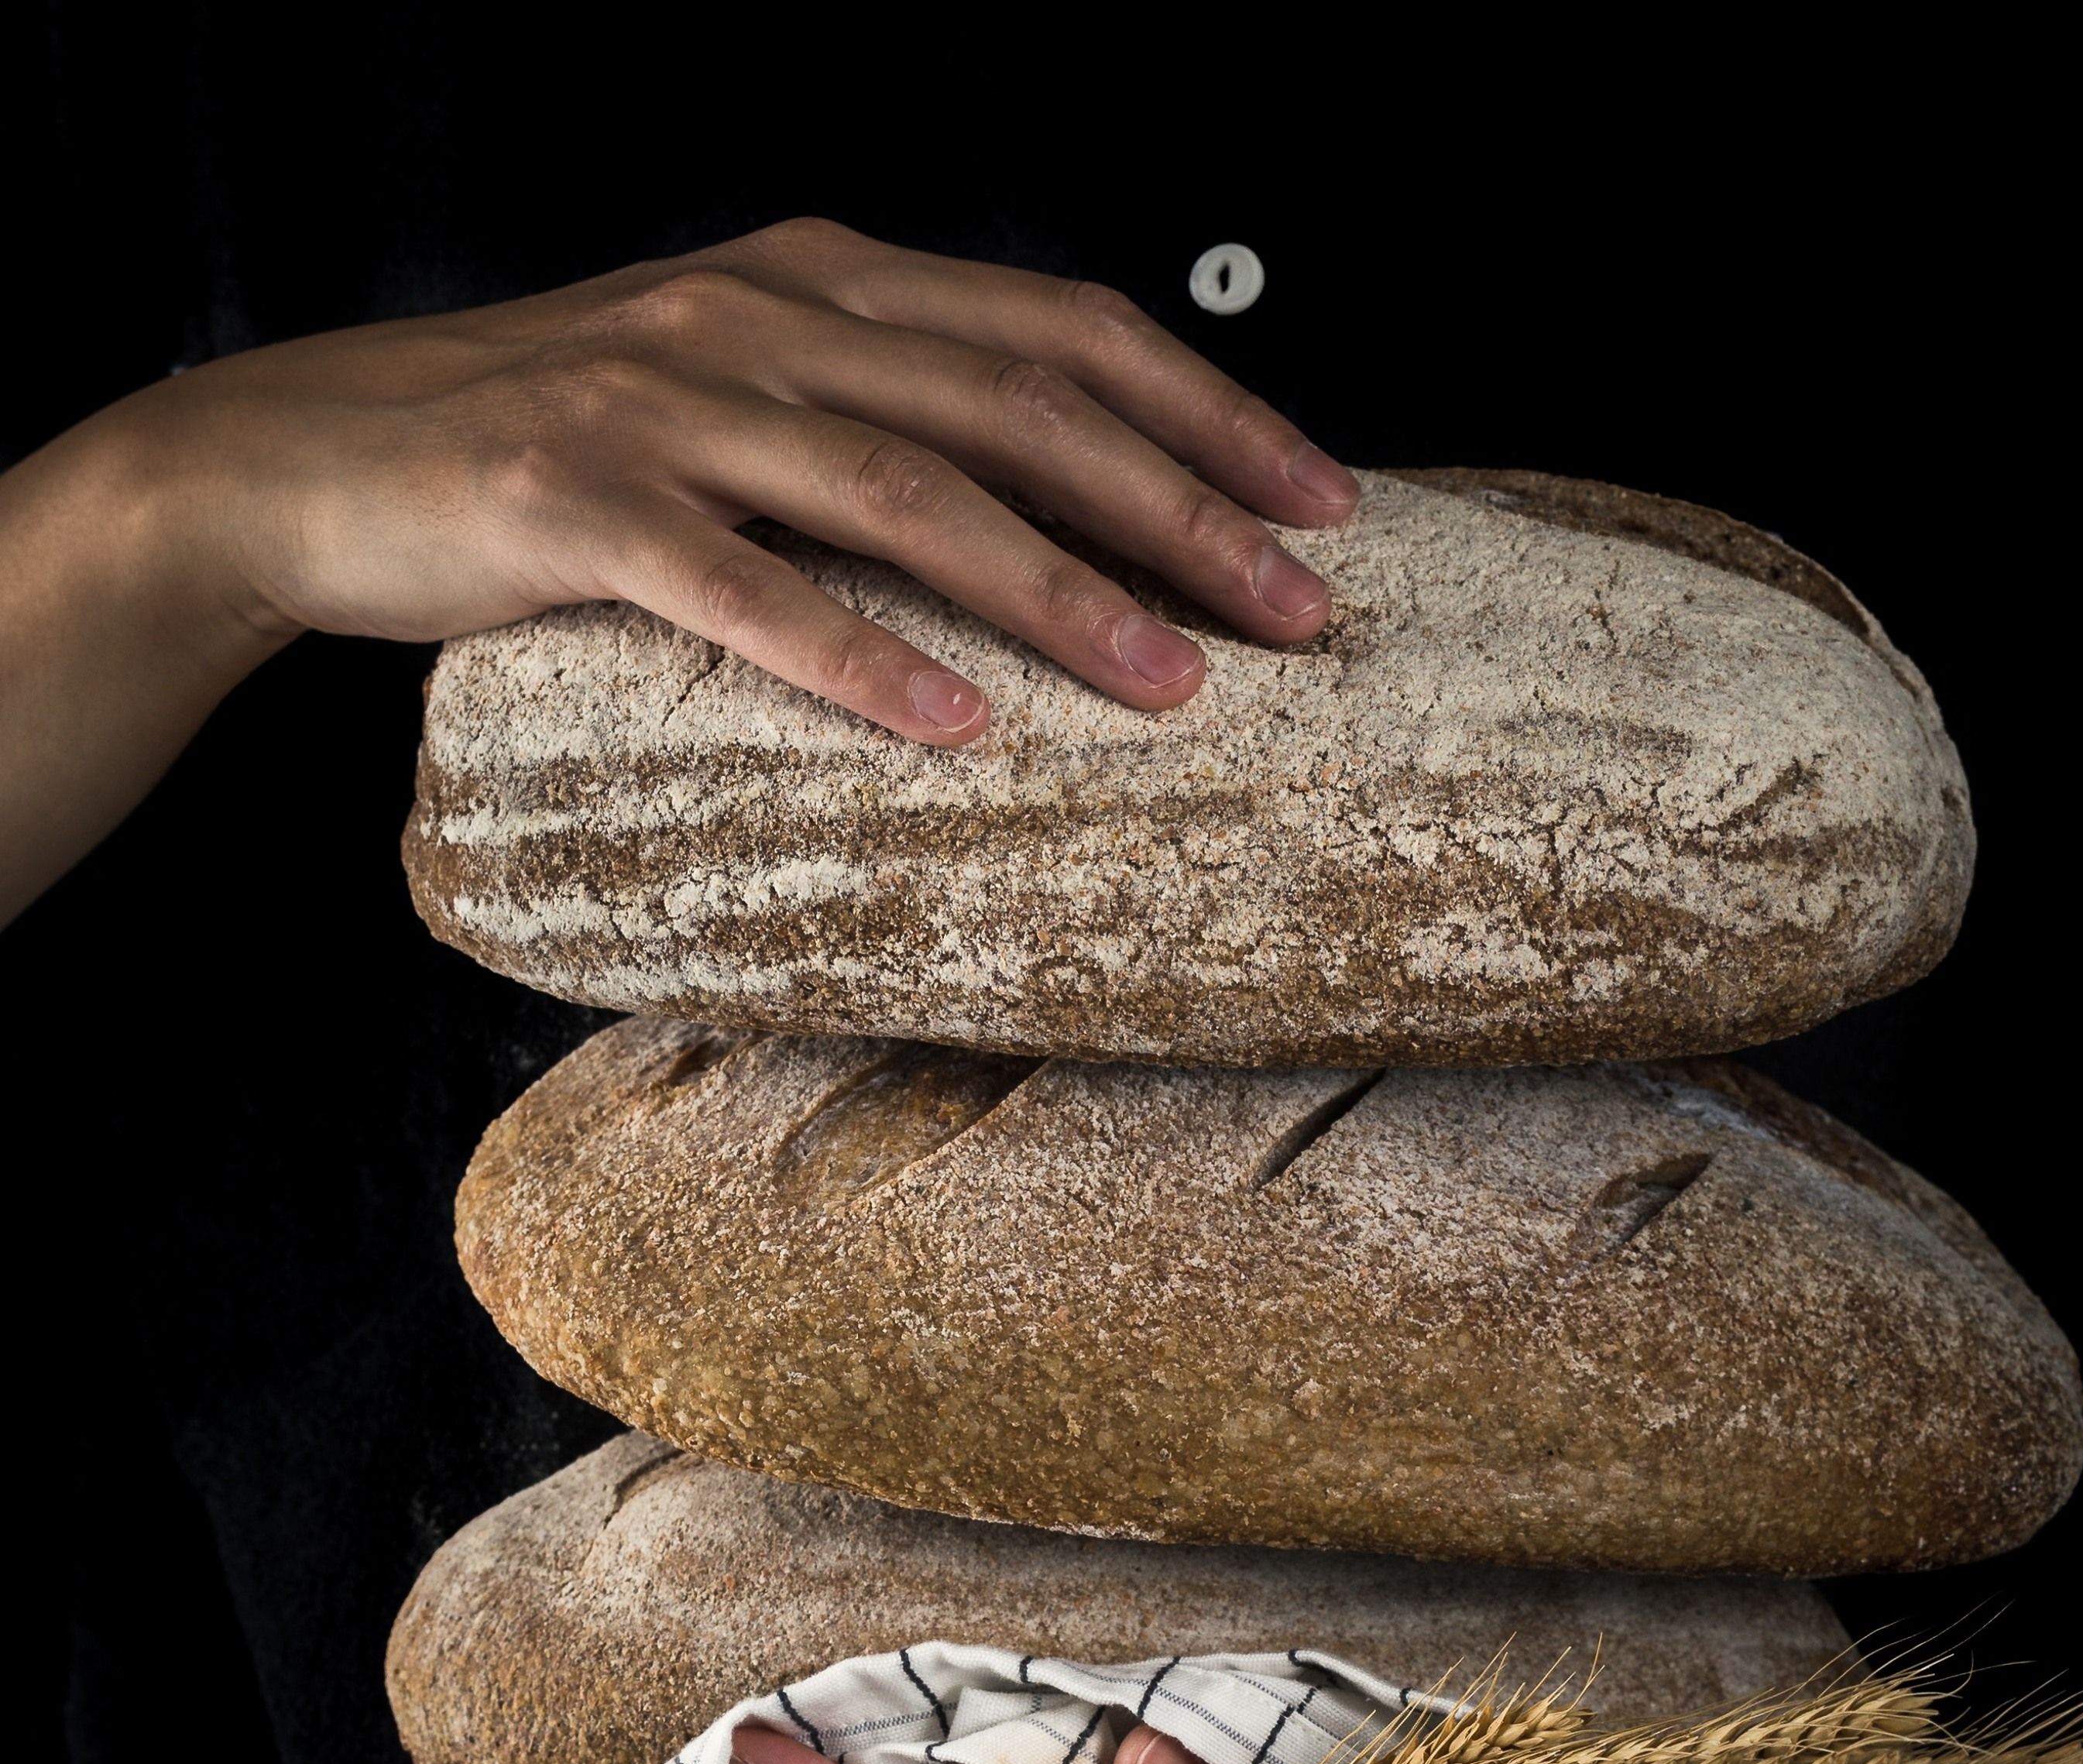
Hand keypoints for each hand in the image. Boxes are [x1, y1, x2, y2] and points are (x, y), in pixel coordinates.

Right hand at [119, 217, 1357, 736]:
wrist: (315, 451)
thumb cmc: (562, 444)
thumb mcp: (740, 389)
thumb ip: (879, 409)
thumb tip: (1056, 503)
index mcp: (821, 276)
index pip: (1060, 329)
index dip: (1208, 411)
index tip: (1324, 504)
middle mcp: (759, 314)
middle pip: (1016, 404)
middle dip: (1178, 509)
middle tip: (1296, 614)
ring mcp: (664, 400)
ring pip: (900, 489)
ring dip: (1053, 591)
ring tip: (1170, 690)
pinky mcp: (569, 497)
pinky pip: (737, 585)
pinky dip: (854, 655)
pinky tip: (957, 726)